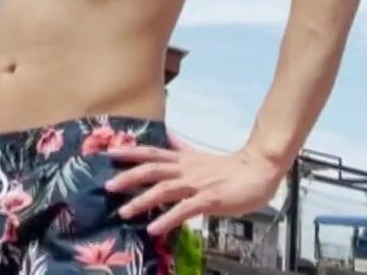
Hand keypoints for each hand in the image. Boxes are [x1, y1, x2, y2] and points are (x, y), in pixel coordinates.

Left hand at [108, 137, 282, 237]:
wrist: (259, 171)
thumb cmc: (230, 168)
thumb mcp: (201, 157)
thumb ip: (182, 150)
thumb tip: (169, 138)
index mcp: (184, 160)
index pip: (152, 153)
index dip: (131, 153)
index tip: (109, 153)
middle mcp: (186, 170)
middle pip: (152, 170)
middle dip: (128, 177)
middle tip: (107, 186)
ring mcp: (197, 184)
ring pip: (164, 190)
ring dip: (142, 200)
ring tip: (124, 212)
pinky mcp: (209, 199)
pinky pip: (184, 210)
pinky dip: (168, 218)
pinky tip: (154, 228)